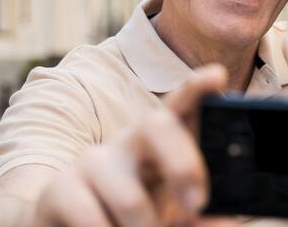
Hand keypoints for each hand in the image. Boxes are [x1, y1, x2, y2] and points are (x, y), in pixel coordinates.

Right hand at [32, 64, 237, 226]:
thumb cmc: (133, 219)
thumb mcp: (170, 216)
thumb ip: (197, 217)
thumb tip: (226, 222)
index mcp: (162, 145)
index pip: (182, 106)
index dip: (197, 88)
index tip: (217, 75)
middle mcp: (129, 143)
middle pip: (158, 125)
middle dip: (182, 164)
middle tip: (197, 204)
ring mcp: (93, 162)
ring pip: (131, 198)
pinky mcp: (60, 188)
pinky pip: (92, 219)